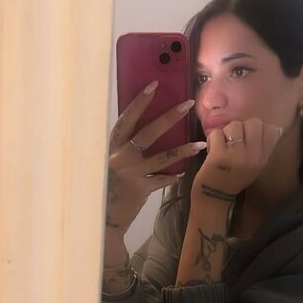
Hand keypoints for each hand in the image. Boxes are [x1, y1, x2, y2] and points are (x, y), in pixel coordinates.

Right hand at [106, 84, 206, 234]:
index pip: (126, 119)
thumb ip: (124, 149)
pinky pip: (162, 179)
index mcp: (112, 146)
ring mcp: (131, 173)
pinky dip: (172, 175)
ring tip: (201, 144)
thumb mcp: (110, 163)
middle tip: (187, 104)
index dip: (139, 102)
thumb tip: (144, 133)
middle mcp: (121, 156)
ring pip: (163, 157)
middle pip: (148, 132)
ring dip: (183, 149)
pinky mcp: (140, 189)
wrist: (101, 217)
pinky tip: (182, 172)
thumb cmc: (106, 187)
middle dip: (170, 117)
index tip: (153, 85)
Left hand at [190, 118, 282, 207]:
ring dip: (226, 132)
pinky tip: (212, 149)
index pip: (270, 130)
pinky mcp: (219, 155)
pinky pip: (217, 133)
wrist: (214, 196)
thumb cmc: (234, 179)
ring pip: (234, 125)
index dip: (257, 128)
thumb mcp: (255, 166)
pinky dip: (213, 138)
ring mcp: (236, 155)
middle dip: (242, 127)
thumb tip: (275, 128)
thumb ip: (263, 148)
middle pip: (254, 123)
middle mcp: (253, 156)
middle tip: (234, 139)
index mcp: (263, 159)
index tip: (247, 137)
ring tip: (222, 144)